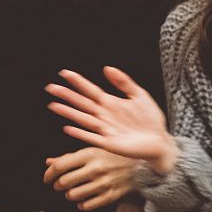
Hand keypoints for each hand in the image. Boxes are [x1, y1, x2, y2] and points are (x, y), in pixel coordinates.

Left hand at [42, 147, 136, 211]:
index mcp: (90, 154)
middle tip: (60, 185)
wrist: (144, 164)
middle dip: (58, 186)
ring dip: (69, 195)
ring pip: (73, 196)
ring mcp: (104, 183)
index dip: (48, 174)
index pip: (60, 166)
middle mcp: (96, 168)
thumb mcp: (94, 150)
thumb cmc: (116, 156)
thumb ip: (71, 157)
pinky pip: (86, 205)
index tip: (47, 179)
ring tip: (74, 191)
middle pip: (63, 182)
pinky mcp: (111, 195)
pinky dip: (82, 204)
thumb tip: (49, 163)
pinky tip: (85, 199)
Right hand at [46, 67, 178, 174]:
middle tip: (51, 87)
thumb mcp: (140, 95)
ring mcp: (105, 130)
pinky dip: (81, 133)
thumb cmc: (150, 119)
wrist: (160, 141)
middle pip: (82, 103)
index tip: (65, 73)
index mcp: (111, 104)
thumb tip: (106, 68)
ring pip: (83, 119)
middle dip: (67, 95)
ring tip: (54, 105)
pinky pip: (92, 137)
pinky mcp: (109, 143)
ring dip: (69, 113)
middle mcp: (104, 116)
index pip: (91, 91)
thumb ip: (124, 82)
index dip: (79, 82)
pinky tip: (68, 128)